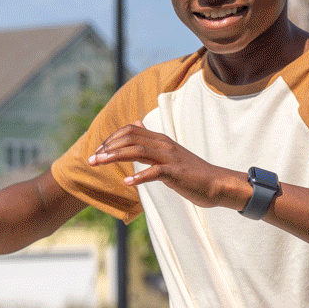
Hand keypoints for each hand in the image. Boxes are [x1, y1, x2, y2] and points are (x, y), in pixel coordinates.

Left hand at [90, 122, 251, 210]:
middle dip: (107, 148)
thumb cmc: (191, 172)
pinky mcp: (176, 173)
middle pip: (130, 138)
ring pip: (138, 151)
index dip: (111, 139)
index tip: (98, 152)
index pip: (130, 131)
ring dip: (115, 157)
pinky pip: (154, 172)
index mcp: (161, 140)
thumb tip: (136, 124)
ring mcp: (170, 158)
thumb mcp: (169, 152)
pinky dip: (139, 176)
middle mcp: (164, 145)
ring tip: (99, 165)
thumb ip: (151, 140)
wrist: (217, 184)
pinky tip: (127, 182)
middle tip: (91, 160)